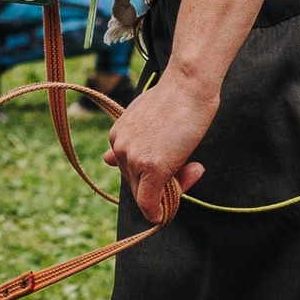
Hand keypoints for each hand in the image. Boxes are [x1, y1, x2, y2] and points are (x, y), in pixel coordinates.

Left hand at [104, 63, 218, 226]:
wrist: (189, 85)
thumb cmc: (175, 98)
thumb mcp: (143, 117)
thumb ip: (131, 141)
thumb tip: (105, 160)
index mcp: (117, 136)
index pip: (130, 169)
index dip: (152, 173)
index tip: (174, 163)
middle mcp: (119, 148)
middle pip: (137, 183)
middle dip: (162, 183)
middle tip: (191, 167)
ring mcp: (133, 159)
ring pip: (146, 194)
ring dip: (170, 190)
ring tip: (194, 166)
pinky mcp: (151, 168)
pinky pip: (149, 203)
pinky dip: (156, 213)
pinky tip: (163, 214)